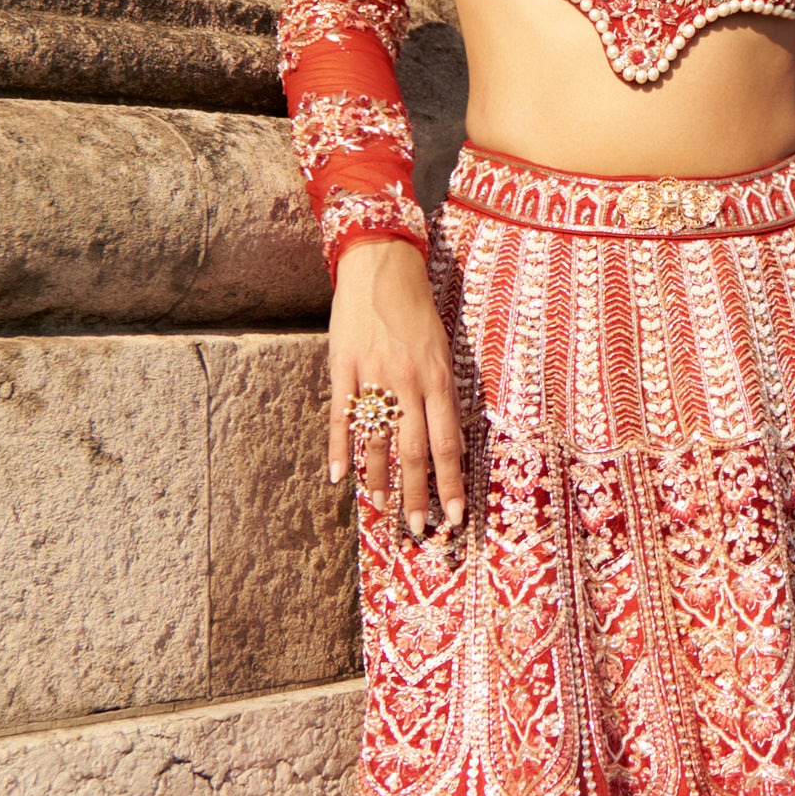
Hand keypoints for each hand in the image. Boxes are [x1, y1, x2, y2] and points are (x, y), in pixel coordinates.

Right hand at [325, 234, 467, 534]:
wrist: (381, 266)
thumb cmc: (417, 311)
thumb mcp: (442, 351)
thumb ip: (442, 395)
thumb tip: (446, 442)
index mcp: (438, 379)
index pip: (448, 445)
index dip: (451, 485)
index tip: (455, 517)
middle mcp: (409, 382)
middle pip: (415, 452)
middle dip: (418, 495)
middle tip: (417, 529)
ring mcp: (373, 376)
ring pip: (377, 440)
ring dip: (379, 480)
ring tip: (380, 509)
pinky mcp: (343, 368)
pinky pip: (341, 416)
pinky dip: (340, 448)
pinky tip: (339, 476)